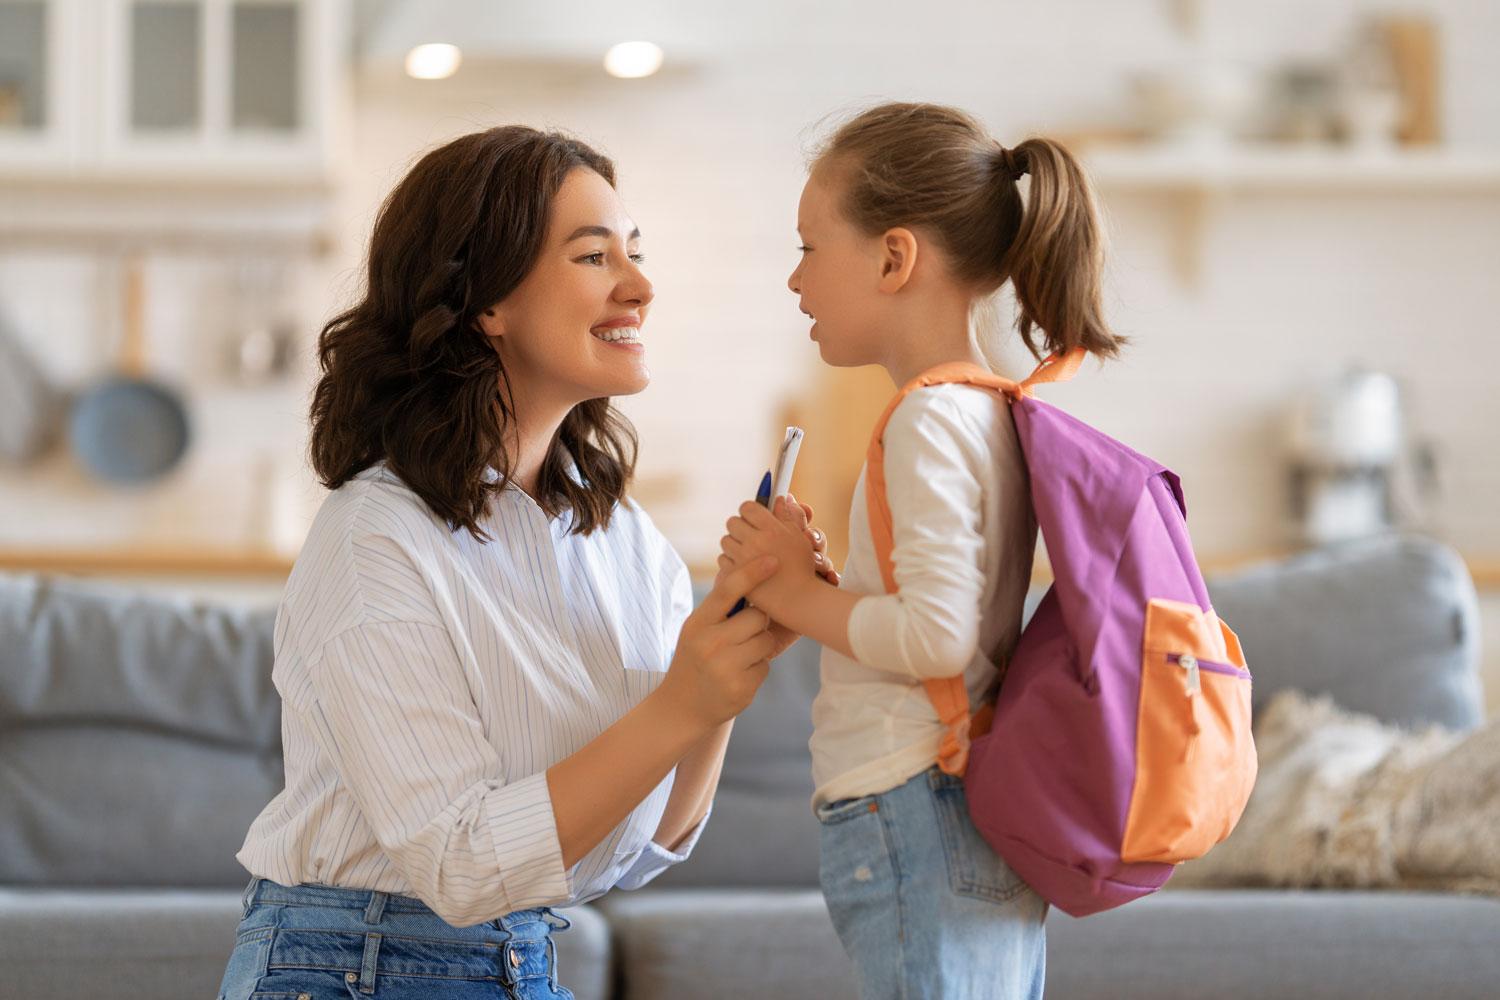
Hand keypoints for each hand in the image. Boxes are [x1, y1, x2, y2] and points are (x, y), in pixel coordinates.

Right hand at [659, 556, 781, 730]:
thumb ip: (720, 607)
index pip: (727, 591)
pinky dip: (756, 670)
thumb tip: (746, 574)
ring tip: (737, 658)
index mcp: (698, 623)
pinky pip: (766, 667)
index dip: (751, 572)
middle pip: (757, 618)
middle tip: (740, 636)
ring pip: (765, 642)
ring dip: (759, 648)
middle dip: (756, 624)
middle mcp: (709, 644)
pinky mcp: (740, 689)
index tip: (772, 560)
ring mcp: (725, 668)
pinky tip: (737, 676)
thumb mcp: (696, 629)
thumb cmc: (695, 659)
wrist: (681, 707)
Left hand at [719, 495, 823, 623]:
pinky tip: (742, 566)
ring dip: (734, 544)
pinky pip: (722, 558)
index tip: (753, 518)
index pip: (748, 507)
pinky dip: (730, 561)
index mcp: (772, 528)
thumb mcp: (799, 537)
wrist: (797, 600)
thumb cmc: (801, 568)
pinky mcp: (735, 574)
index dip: (749, 511)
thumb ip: (788, 515)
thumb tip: (779, 498)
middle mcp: (756, 541)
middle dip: (740, 527)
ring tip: (746, 552)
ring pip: (725, 540)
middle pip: (732, 522)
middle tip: (749, 535)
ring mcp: (743, 558)